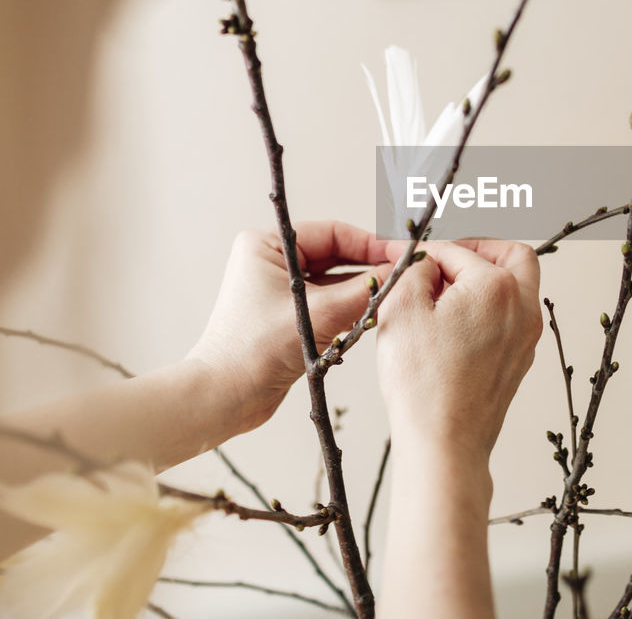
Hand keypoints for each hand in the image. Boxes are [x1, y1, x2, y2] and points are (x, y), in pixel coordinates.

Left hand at [187, 221, 392, 433]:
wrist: (224, 398)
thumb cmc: (256, 350)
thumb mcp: (321, 314)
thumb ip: (365, 290)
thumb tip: (402, 271)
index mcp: (267, 245)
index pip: (333, 233)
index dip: (372, 243)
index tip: (403, 254)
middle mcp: (272, 262)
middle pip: (336, 255)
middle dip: (370, 267)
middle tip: (406, 274)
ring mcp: (280, 290)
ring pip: (335, 281)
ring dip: (362, 291)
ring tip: (393, 297)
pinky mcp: (288, 316)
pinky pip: (328, 303)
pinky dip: (350, 309)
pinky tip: (372, 316)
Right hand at [371, 238, 541, 464]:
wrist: (444, 443)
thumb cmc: (423, 382)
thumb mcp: (401, 308)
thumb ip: (414, 269)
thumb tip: (425, 262)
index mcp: (497, 287)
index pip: (457, 251)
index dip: (425, 252)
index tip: (404, 259)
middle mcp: (522, 309)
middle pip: (513, 257)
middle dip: (478, 251)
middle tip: (445, 261)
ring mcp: (525, 338)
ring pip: (517, 289)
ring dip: (486, 280)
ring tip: (444, 296)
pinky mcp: (519, 362)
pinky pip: (511, 320)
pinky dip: (488, 311)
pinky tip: (453, 327)